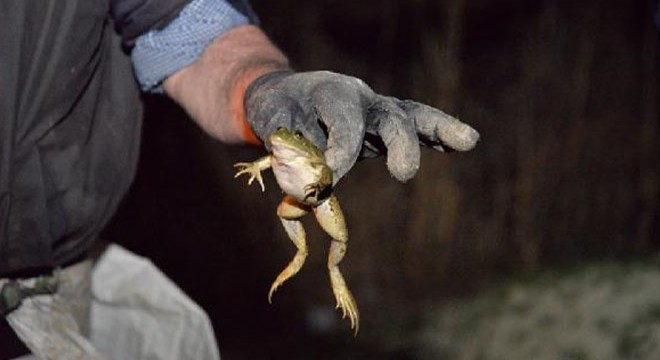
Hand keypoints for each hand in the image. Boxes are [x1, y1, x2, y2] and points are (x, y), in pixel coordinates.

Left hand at [245, 70, 479, 182]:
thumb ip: (292, 159)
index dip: (340, 153)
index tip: (326, 182)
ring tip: (468, 140)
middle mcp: (360, 96)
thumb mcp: (275, 132)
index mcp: (330, 92)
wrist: (282, 96)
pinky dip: (436, 136)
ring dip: (439, 129)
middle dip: (400, 143)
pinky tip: (461, 144)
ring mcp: (375, 110)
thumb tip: (309, 193)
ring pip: (411, 116)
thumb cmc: (277, 112)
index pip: (346, 122)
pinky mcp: (382, 126)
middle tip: (404, 174)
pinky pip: (414, 128)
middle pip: (389, 115)